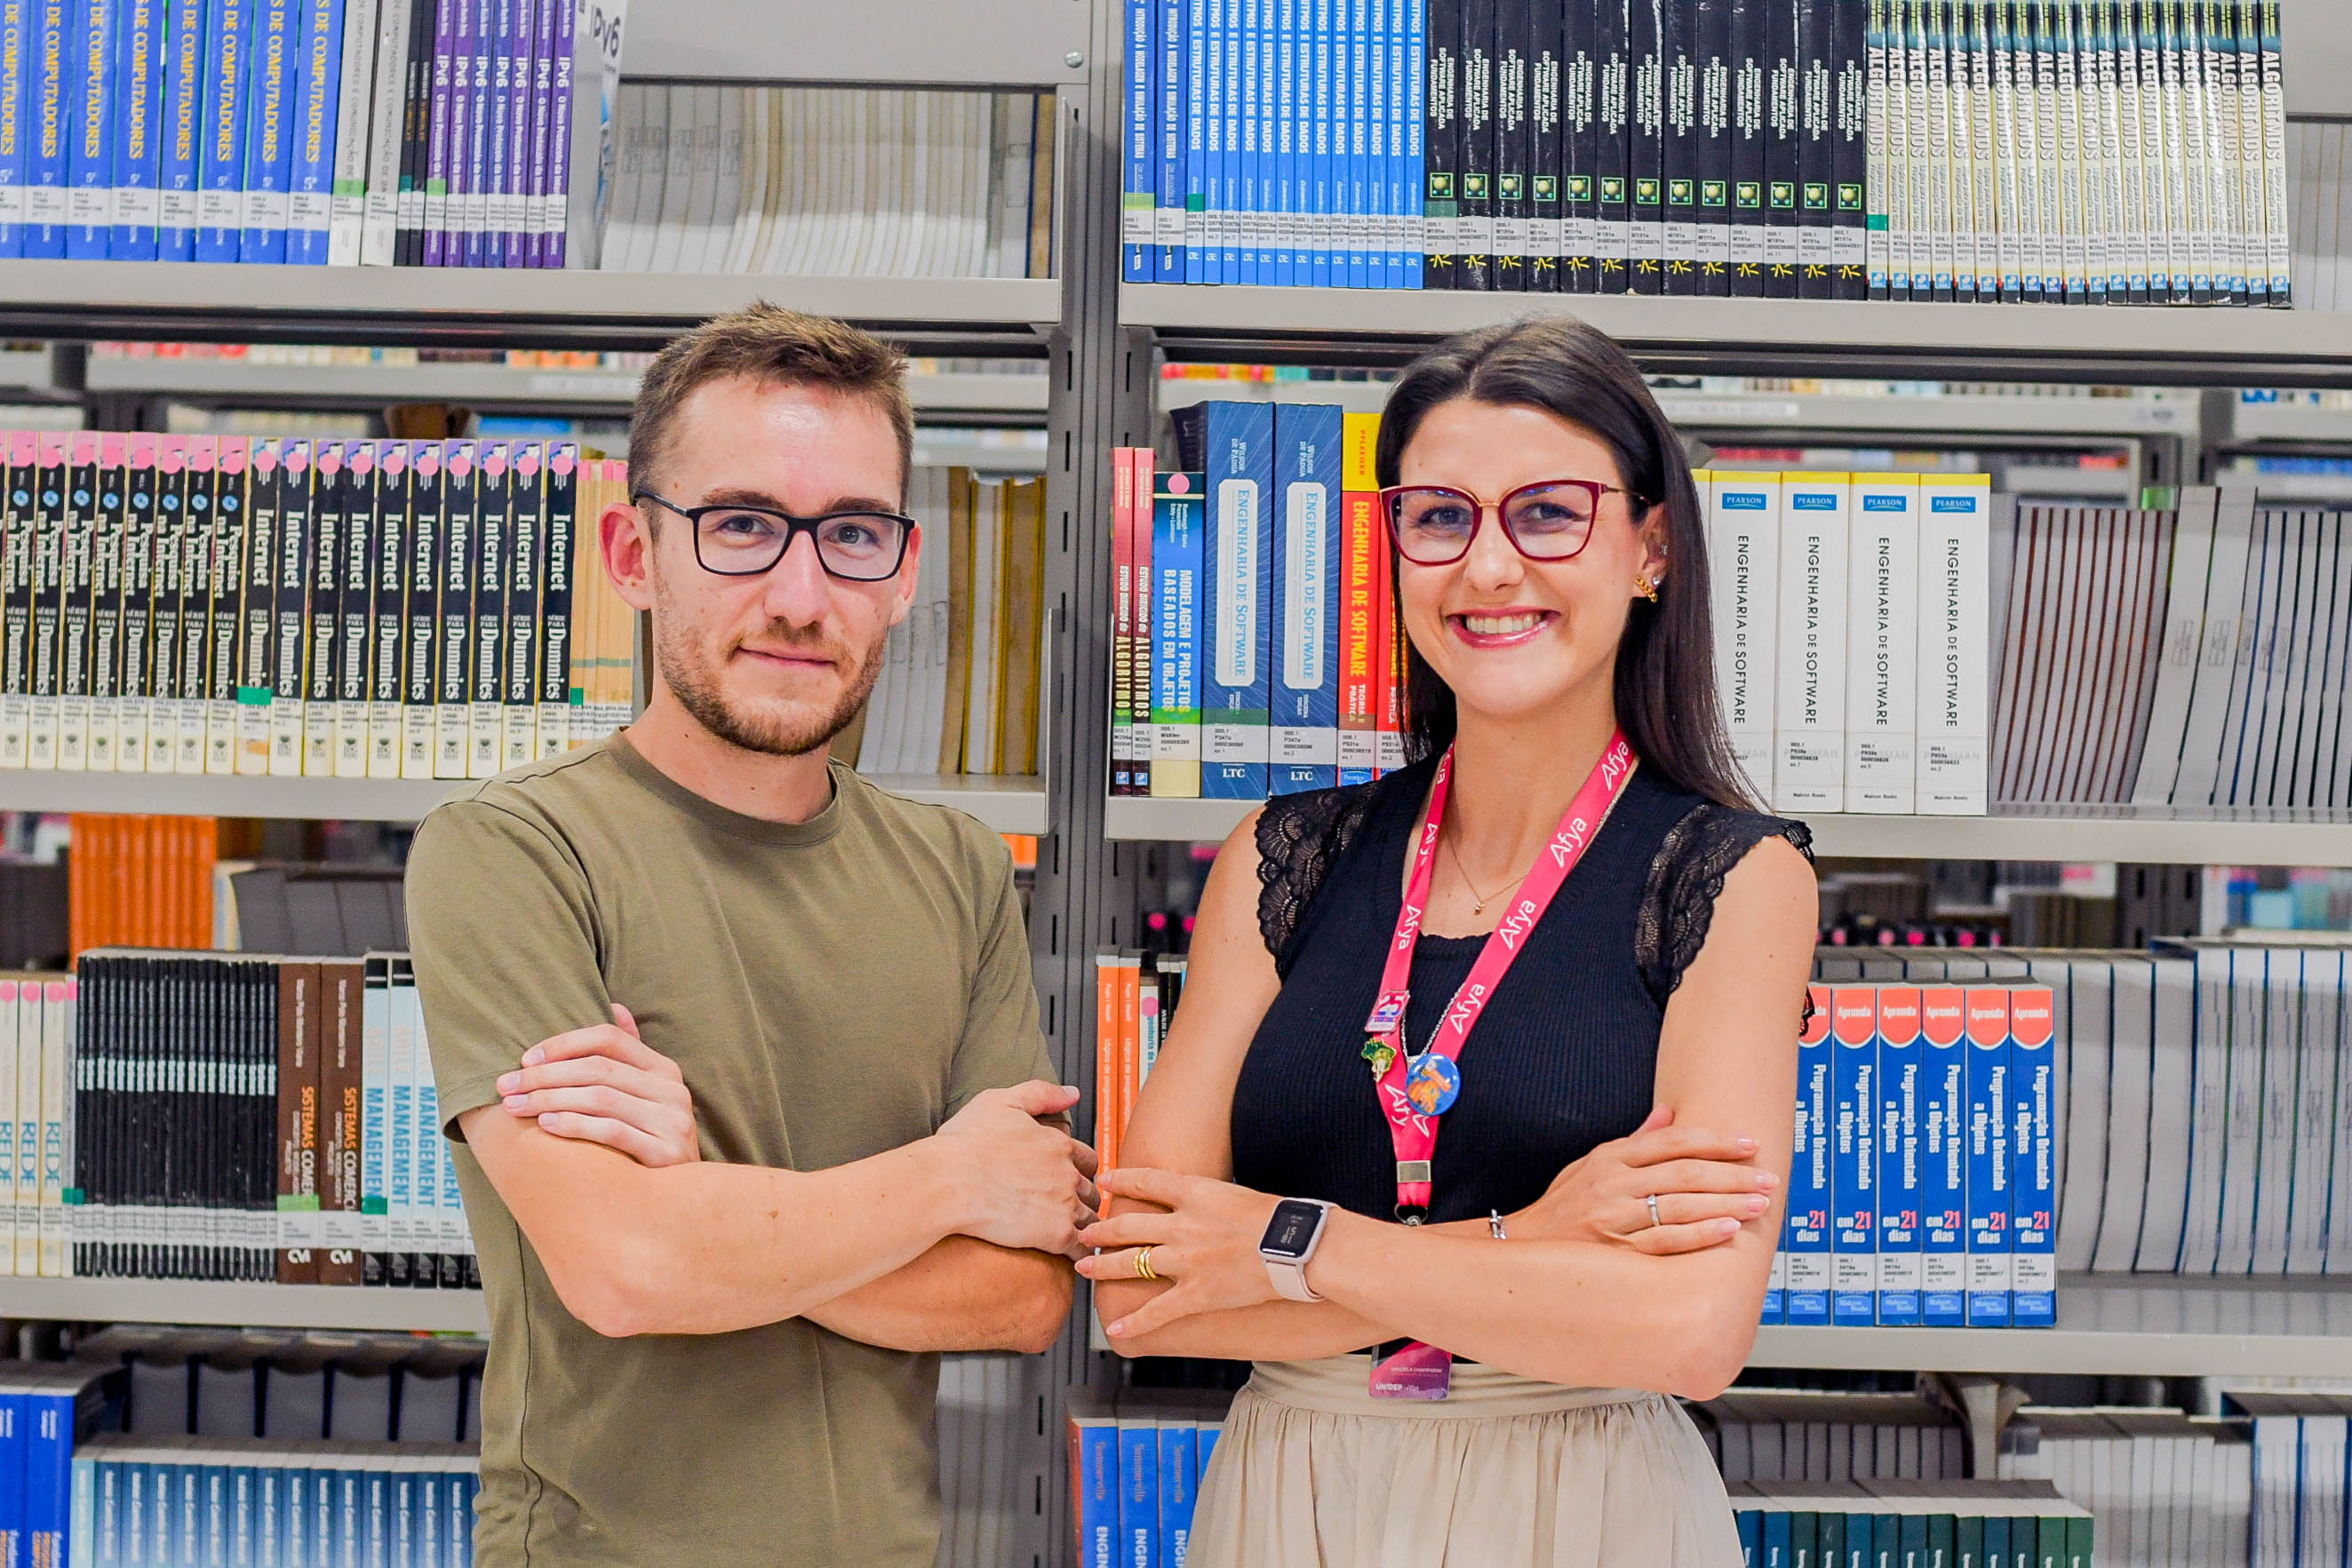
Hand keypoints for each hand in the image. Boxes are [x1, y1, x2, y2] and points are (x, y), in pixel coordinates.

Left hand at [497, 1004, 701, 1166]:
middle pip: (598, 1069)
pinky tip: (546, 1124)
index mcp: (663, 1069)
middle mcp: (672, 1090)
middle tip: (506, 1086)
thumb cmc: (647, 1140)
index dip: (563, 1044)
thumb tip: (615, 1004)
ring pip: (600, 1098)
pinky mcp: (667, 1153)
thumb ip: (629, 1054)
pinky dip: (574, 1125)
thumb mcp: (643, 1095)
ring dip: (550, 1099)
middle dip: (544, 1075)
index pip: (609, 1038)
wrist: (677, 1199)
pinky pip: (611, 1131)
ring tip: (516, 1107)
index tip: (524, 1059)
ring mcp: (673, 1121)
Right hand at [933, 1082, 1101, 1256]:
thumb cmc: (966, 1143)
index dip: (1079, 1169)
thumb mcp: (1002, 1101)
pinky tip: (1071, 1260)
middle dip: (1083, 1199)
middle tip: (1069, 1209)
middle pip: (1091, 1190)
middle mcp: (1068, 1174)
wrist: (949, 1182)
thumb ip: (1042, 1094)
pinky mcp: (1056, 1235)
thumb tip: (1073, 1093)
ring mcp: (1065, 1205)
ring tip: (1071, 1237)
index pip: (1087, 1158)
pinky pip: (1080, 1249)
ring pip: (1090, 1220)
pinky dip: (1080, 1255)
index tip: (1070, 1178)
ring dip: (1084, 1227)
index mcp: (1058, 1144)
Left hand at [1075, 1168, 1284, 1340]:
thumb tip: (1203, 1201)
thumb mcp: (1239, 1192)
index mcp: (1196, 1193)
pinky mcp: (1196, 1293)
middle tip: (1084, 1232)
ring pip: (1131, 1262)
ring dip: (1104, 1267)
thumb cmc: (1280, 1218)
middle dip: (1102, 1230)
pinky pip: (1157, 1311)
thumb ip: (1213, 1197)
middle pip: (1129, 1225)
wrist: (1296, 1247)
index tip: (1104, 1180)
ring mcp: (1185, 1260)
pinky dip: (1134, 1323)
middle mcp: (1182, 1224)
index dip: (1121, 1179)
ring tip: (1085, 1268)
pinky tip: (1115, 1329)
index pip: (1147, 1180)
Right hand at [1513, 1106, 1771, 1253]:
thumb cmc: (1562, 1206)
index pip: (1673, 1141)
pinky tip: (1727, 1229)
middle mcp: (1614, 1183)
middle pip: (1685, 1172)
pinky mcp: (1617, 1251)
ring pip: (1681, 1205)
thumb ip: (1633, 1141)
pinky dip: (1699, 1234)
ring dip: (1726, 1203)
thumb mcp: (1590, 1164)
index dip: (1715, 1140)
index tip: (1749, 1143)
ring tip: (1759, 1203)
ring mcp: (1615, 1217)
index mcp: (1611, 1158)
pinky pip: (1665, 1241)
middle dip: (1732, 1174)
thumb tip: (1667, 1113)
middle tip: (1766, 1177)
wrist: (1524, 1247)